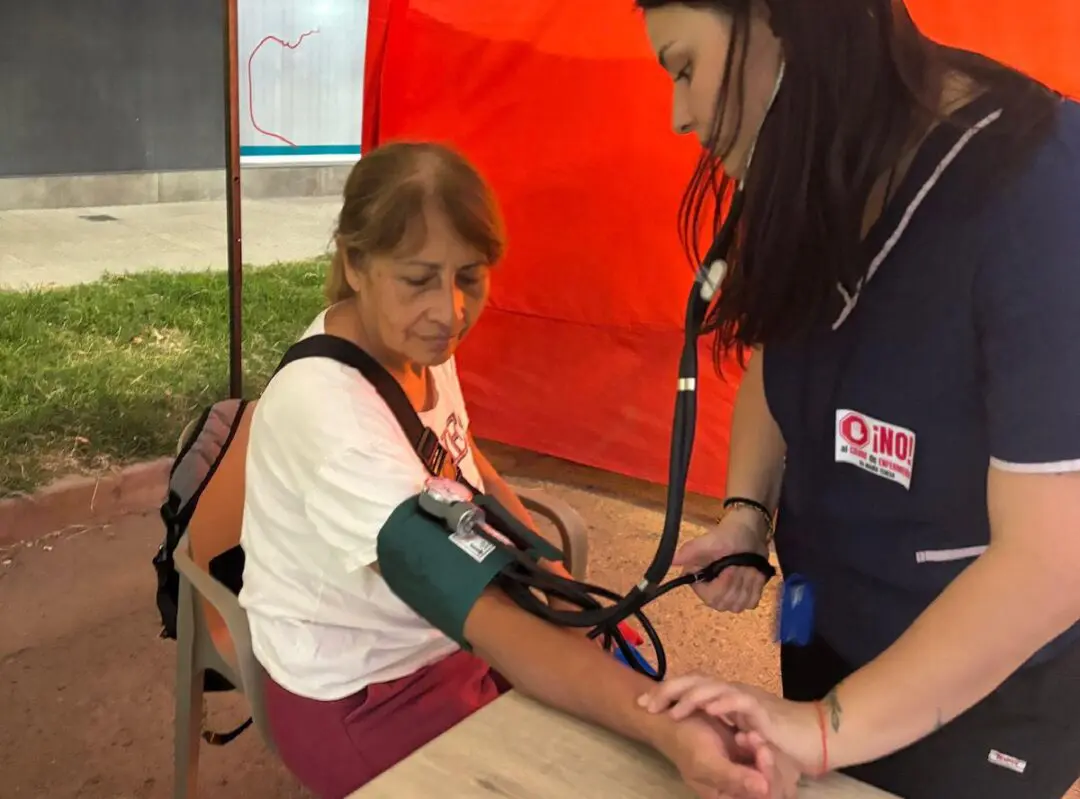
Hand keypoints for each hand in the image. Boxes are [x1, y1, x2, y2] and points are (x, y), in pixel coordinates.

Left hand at [642, 675, 822, 774]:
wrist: (815, 737)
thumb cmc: (782, 738)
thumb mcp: (744, 733)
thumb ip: (726, 727)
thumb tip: (702, 726)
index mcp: (727, 698)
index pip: (693, 686)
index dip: (668, 691)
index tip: (644, 703)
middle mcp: (734, 693)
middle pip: (696, 680)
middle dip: (668, 690)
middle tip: (645, 704)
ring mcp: (748, 698)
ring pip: (713, 687)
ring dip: (690, 697)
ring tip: (669, 709)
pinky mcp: (763, 710)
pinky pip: (739, 701)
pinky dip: (723, 703)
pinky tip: (707, 710)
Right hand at [656, 712, 774, 798]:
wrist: (673, 717)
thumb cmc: (686, 740)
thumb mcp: (706, 761)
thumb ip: (733, 778)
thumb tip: (764, 790)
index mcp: (724, 797)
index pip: (760, 798)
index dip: (768, 777)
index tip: (763, 750)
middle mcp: (734, 791)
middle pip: (768, 787)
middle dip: (767, 762)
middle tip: (755, 738)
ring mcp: (740, 774)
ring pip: (768, 772)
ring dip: (762, 752)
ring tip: (748, 735)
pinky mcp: (742, 759)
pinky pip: (761, 759)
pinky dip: (758, 746)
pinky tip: (747, 734)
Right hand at [676, 510, 770, 611]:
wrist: (748, 534)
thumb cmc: (727, 536)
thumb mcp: (709, 542)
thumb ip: (690, 551)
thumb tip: (671, 560)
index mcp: (699, 582)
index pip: (712, 598)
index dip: (724, 584)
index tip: (732, 567)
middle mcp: (711, 595)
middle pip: (726, 602)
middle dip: (738, 580)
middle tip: (742, 562)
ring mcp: (729, 599)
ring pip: (740, 603)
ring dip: (748, 582)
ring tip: (749, 564)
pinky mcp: (745, 598)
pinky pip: (751, 602)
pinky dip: (756, 587)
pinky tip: (755, 572)